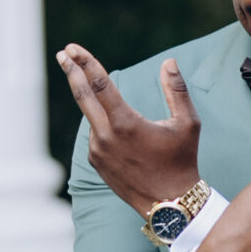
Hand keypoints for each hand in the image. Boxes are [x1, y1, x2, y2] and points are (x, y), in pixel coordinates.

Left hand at [58, 46, 201, 215]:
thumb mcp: (187, 123)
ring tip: (124, 117)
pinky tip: (124, 138)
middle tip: (63, 53)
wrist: (171, 203)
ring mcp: (98, 151)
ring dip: (100, 106)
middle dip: (71, 71)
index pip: (100, 84)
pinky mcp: (96, 162)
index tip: (73, 48)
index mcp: (126, 123)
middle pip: (82, 96)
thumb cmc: (182, 160)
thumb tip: (169, 62)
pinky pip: (96, 136)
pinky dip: (104, 127)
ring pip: (93, 117)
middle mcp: (106, 136)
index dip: (86, 63)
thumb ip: (176, 90)